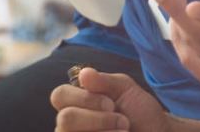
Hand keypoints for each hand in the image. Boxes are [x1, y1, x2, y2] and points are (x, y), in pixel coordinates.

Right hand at [51, 67, 168, 131]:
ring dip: (104, 131)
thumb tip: (84, 73)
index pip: (59, 95)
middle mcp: (71, 123)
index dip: (84, 98)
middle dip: (98, 118)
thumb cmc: (140, 112)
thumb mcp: (126, 89)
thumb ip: (105, 80)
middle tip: (122, 120)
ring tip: (124, 131)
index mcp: (77, 102)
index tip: (111, 102)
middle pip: (64, 119)